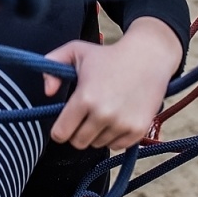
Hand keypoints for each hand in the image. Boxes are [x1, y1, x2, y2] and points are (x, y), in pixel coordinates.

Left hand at [42, 17, 181, 150]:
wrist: (148, 57)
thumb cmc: (109, 55)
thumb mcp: (76, 50)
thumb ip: (51, 66)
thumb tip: (48, 92)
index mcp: (85, 98)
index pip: (61, 133)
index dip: (60, 129)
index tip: (66, 121)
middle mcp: (103, 114)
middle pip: (78, 143)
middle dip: (78, 132)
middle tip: (85, 116)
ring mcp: (122, 124)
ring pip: (98, 144)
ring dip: (97, 133)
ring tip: (105, 112)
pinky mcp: (138, 130)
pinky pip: (116, 146)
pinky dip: (114, 136)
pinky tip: (117, 118)